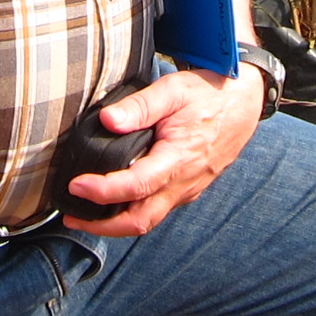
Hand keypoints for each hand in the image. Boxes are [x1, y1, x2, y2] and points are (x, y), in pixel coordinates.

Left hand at [61, 65, 262, 235]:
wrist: (244, 102)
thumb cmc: (208, 93)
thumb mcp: (173, 89)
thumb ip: (140, 105)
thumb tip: (107, 120)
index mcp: (179, 158)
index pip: (137, 186)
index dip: (103, 191)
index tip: (76, 185)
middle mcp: (184, 182)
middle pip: (141, 220)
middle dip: (103, 226)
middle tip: (70, 216)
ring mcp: (188, 189)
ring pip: (149, 219)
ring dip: (115, 224)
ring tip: (84, 214)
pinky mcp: (188, 188)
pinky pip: (158, 209)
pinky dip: (132, 213)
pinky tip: (114, 203)